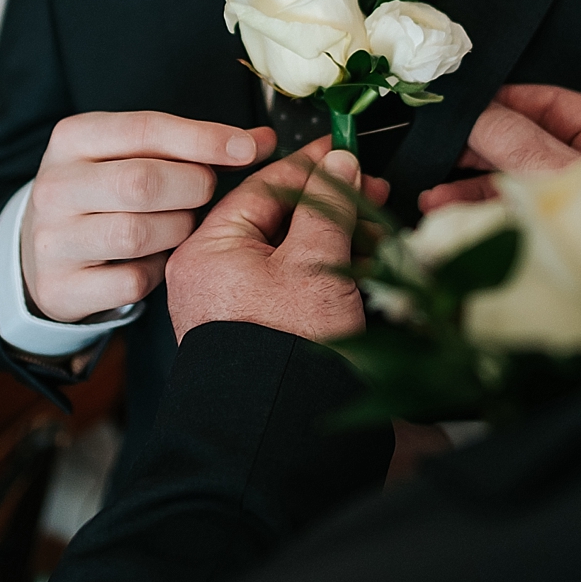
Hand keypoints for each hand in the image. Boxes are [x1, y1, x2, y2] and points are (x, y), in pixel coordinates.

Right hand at [22, 112, 276, 322]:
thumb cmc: (107, 194)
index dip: (204, 139)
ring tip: (177, 225)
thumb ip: (194, 146)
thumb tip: (263, 141)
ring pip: (138, 235)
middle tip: (204, 193)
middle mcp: (54, 187)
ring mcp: (52, 240)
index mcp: (73, 139)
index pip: (146, 129)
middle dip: (192, 188)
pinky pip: (132, 281)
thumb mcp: (134, 156)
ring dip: (177, 231)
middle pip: (143, 182)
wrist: (43, 253)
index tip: (249, 149)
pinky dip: (155, 273)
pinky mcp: (60, 288)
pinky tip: (152, 261)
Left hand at [164, 141, 389, 342]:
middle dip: (330, 205)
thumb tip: (339, 164)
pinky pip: (291, 282)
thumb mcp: (313, 262)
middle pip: (277, 218)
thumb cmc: (282, 350)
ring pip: (289, 251)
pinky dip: (326, 268)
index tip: (341, 148)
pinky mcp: (257, 327)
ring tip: (374, 233)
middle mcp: (211, 275)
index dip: (309, 164)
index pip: (262, 187)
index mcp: (207, 250)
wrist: (277, 433)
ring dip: (334, 236)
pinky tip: (360, 264)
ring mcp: (233, 304)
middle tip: (370, 192)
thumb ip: (328, 206)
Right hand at [417, 84, 580, 212]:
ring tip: (435, 194)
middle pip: (528, 142)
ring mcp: (574, 204)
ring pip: (515, 181)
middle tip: (442, 145)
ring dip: (471, 185)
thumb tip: (480, 111)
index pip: (556, 104)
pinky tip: (449, 211)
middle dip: (479, 148)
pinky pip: (514, 212)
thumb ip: (517, 141)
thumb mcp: (557, 176)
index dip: (508, 100)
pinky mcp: (555, 234)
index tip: (467, 101)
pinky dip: (481, 211)